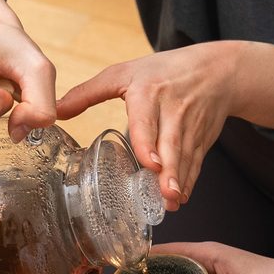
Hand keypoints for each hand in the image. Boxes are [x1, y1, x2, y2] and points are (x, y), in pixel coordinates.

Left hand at [56, 43, 233, 207]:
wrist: (217, 70)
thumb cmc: (163, 71)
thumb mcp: (124, 72)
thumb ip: (88, 92)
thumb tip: (55, 111)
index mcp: (149, 92)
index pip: (147, 121)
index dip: (148, 142)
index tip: (149, 163)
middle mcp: (172, 110)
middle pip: (171, 143)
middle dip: (169, 170)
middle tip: (165, 193)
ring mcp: (190, 127)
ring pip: (184, 157)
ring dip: (179, 181)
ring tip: (171, 203)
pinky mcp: (201, 139)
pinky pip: (195, 163)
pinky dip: (189, 182)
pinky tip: (179, 199)